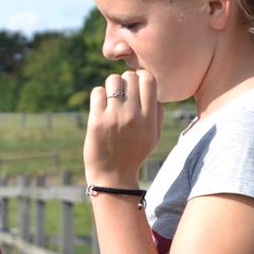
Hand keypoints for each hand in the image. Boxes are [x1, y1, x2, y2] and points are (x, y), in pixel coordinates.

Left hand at [83, 69, 163, 185]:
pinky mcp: (96, 121)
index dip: (142, 77)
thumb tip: (152, 91)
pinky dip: (99, 96)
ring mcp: (114, 117)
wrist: (112, 176)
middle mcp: (133, 116)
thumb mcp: (154, 136)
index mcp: (149, 119)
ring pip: (113, 80)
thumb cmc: (134, 153)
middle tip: (123, 93)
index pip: (148, 80)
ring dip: (112, 85)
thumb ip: (157, 113)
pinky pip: (97, 92)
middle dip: (126, 81)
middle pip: (130, 76)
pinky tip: (101, 106)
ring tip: (111, 97)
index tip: (137, 86)